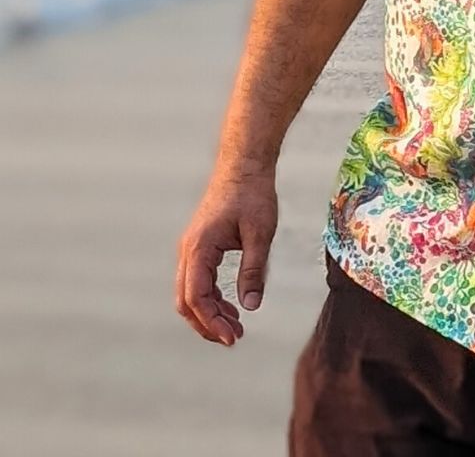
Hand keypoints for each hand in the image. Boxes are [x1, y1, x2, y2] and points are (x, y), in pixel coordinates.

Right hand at [175, 167, 277, 344]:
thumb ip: (254, 270)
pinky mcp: (200, 246)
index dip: (212, 321)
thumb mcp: (260, 233)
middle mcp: (189, 250)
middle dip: (207, 324)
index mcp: (199, 247)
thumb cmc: (253, 194)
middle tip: (234, 338)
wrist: (244, 164)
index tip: (233, 336)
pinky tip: (232, 306)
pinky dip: (211, 298)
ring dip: (209, 313)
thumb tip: (250, 306)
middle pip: (186, 300)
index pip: (196, 296)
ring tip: (236, 327)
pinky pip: (198, 280)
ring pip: (190, 293)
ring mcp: (192, 248)